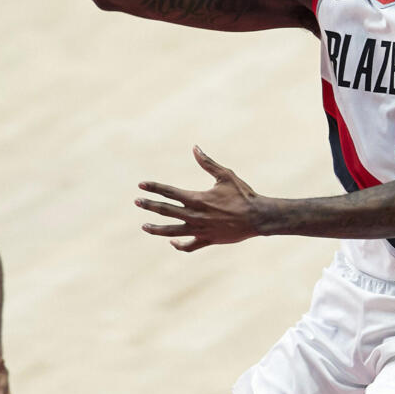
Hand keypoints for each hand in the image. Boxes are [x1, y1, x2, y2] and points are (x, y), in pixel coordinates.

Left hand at [137, 146, 260, 251]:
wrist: (258, 217)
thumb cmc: (243, 194)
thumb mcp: (226, 175)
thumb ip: (208, 163)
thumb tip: (195, 148)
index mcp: (198, 199)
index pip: (169, 192)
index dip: (154, 187)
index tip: (141, 185)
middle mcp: (195, 215)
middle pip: (165, 211)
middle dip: (149, 205)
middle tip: (137, 201)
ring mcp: (200, 230)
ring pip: (171, 232)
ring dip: (156, 229)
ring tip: (144, 226)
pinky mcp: (207, 240)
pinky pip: (188, 246)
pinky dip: (178, 245)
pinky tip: (171, 241)